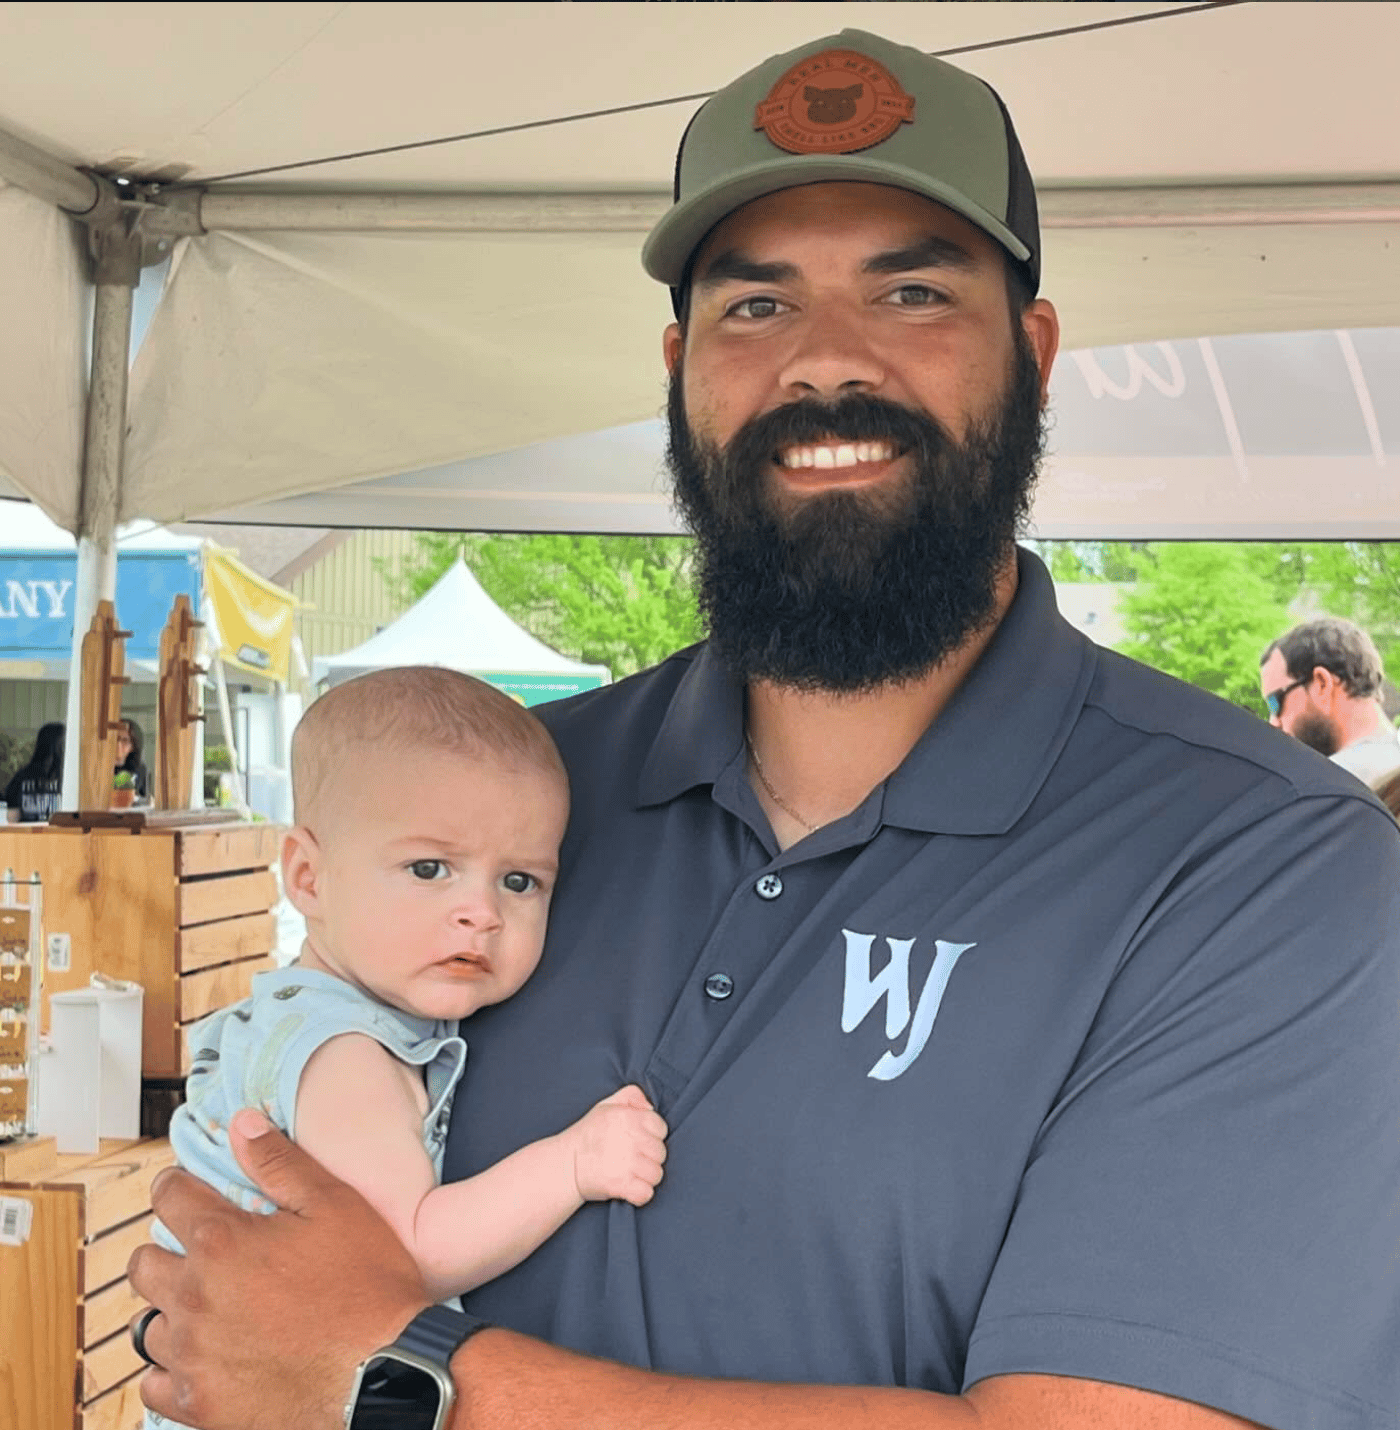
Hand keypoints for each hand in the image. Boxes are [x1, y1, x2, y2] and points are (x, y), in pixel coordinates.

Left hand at [127, 1108, 429, 1429]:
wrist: (386, 1373)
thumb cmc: (367, 1286)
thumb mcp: (334, 1205)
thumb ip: (280, 1162)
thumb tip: (241, 1124)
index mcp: (223, 1242)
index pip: (168, 1197)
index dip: (177, 1187)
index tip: (188, 1192)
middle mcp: (195, 1297)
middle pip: (144, 1263)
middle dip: (167, 1249)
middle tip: (204, 1254)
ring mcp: (193, 1355)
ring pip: (149, 1324)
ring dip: (173, 1310)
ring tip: (212, 1307)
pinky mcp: (198, 1404)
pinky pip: (155, 1382)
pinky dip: (173, 1368)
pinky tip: (208, 1356)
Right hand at [566, 1085, 667, 1205]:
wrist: (565, 1164)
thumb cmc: (588, 1134)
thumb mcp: (606, 1104)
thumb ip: (631, 1095)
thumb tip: (650, 1107)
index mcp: (629, 1117)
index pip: (661, 1128)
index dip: (653, 1136)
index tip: (640, 1141)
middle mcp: (631, 1139)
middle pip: (661, 1153)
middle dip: (650, 1157)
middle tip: (634, 1158)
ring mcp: (627, 1163)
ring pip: (656, 1174)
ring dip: (646, 1177)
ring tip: (632, 1173)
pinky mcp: (621, 1185)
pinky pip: (646, 1193)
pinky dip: (640, 1194)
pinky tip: (631, 1188)